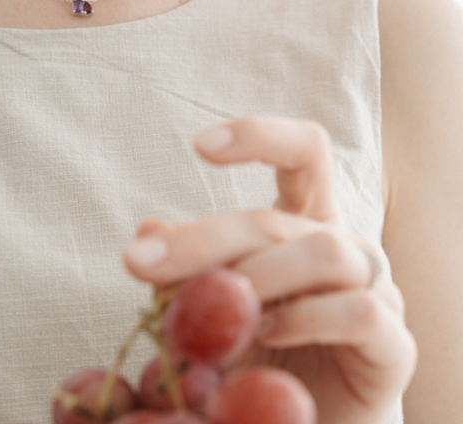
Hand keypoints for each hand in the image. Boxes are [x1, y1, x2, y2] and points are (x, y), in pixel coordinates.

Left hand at [124, 116, 416, 423]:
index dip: (259, 136)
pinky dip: (304, 320)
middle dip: (203, 240)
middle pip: (278, 218)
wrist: (305, 414)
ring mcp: (376, 288)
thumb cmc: (260, 349)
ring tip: (217, 311)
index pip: (303, 152)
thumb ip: (187, 268)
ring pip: (322, 253)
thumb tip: (148, 228)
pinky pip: (358, 312)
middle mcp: (343, 243)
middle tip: (140, 261)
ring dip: (255, 279)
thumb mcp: (216, 302)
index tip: (199, 145)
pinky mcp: (393, 342)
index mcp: (305, 220)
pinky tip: (266, 334)